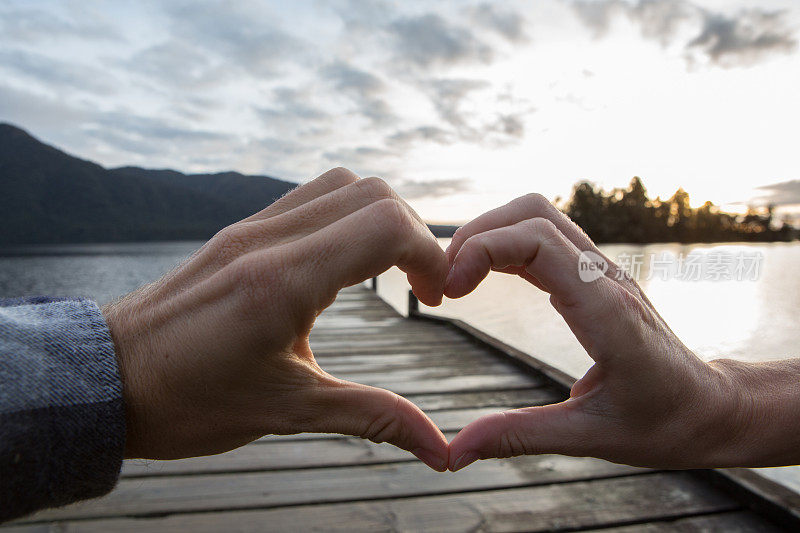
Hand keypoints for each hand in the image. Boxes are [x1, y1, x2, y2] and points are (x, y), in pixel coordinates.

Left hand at [102, 168, 449, 470]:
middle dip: (414, 234)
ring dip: (379, 218)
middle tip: (419, 285)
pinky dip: (344, 216)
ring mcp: (250, 228)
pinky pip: (307, 198)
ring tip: (387, 270)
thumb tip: (439, 450)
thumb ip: (373, 417)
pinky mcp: (239, 231)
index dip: (430, 254)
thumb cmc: (189, 400)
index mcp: (283, 282)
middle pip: (373, 193)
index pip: (384, 225)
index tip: (435, 296)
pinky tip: (343, 263)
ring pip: (341, 185)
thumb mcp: (288, 411)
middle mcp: (268, 241)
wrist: (108, 380)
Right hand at [443, 193, 799, 470]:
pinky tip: (486, 277)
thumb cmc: (662, 423)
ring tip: (457, 277)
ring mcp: (601, 272)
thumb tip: (454, 452)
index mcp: (604, 310)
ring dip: (490, 234)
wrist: (709, 407)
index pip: (537, 240)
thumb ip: (519, 436)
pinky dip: (506, 245)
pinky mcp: (594, 277)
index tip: (450, 292)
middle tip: (444, 282)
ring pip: (538, 216)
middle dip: (476, 235)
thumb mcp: (590, 437)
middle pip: (532, 213)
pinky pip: (545, 238)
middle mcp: (603, 278)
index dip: (482, 251)